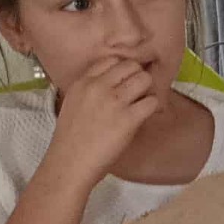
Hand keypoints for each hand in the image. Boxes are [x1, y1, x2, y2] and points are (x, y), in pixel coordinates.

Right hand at [45, 56, 161, 185]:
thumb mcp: (73, 104)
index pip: (111, 60)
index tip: (125, 81)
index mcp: (83, 82)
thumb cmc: (71, 139)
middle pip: (131, 66)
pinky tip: (145, 115)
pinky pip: (152, 101)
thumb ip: (90, 90)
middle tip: (137, 92)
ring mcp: (114, 101)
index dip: (122, 69)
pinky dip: (153, 107)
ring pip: (144, 79)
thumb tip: (112, 83)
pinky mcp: (128, 118)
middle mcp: (98, 87)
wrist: (70, 162)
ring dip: (148, 90)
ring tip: (142, 103)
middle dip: (138, 77)